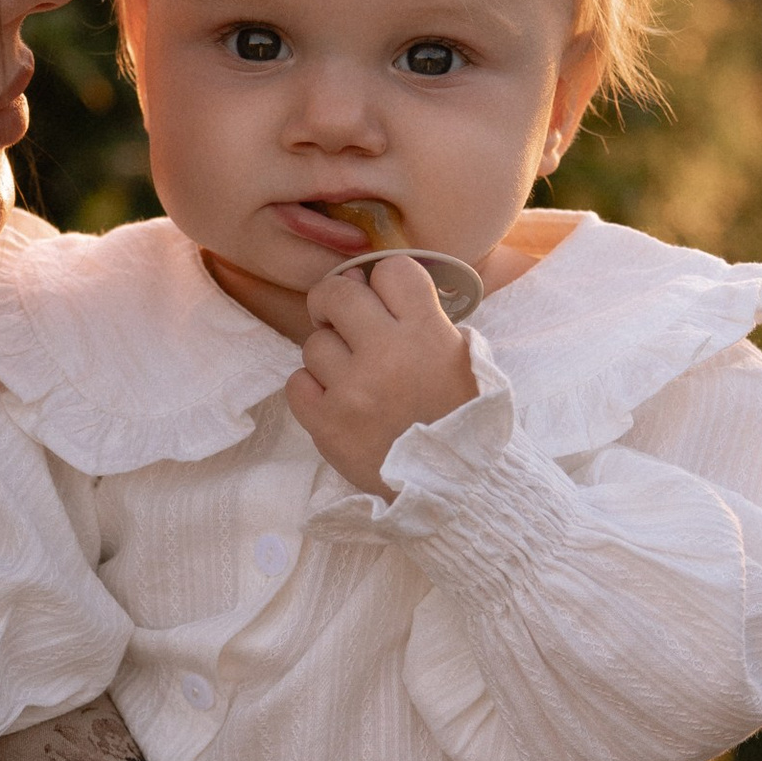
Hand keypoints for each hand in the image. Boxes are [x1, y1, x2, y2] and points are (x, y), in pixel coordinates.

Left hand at [288, 254, 476, 496]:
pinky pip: (296, 384)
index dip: (382, 280)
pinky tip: (336, 401)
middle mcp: (388, 354)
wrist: (458, 491)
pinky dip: (311, 391)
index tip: (381, 298)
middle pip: (338, 294)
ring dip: (328, 357)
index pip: (391, 269)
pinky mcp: (328, 425)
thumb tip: (370, 283)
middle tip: (342, 321)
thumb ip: (425, 319)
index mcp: (428, 333)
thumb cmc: (462, 420)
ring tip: (351, 378)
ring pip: (314, 344)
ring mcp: (354, 390)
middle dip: (335, 302)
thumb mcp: (465, 360)